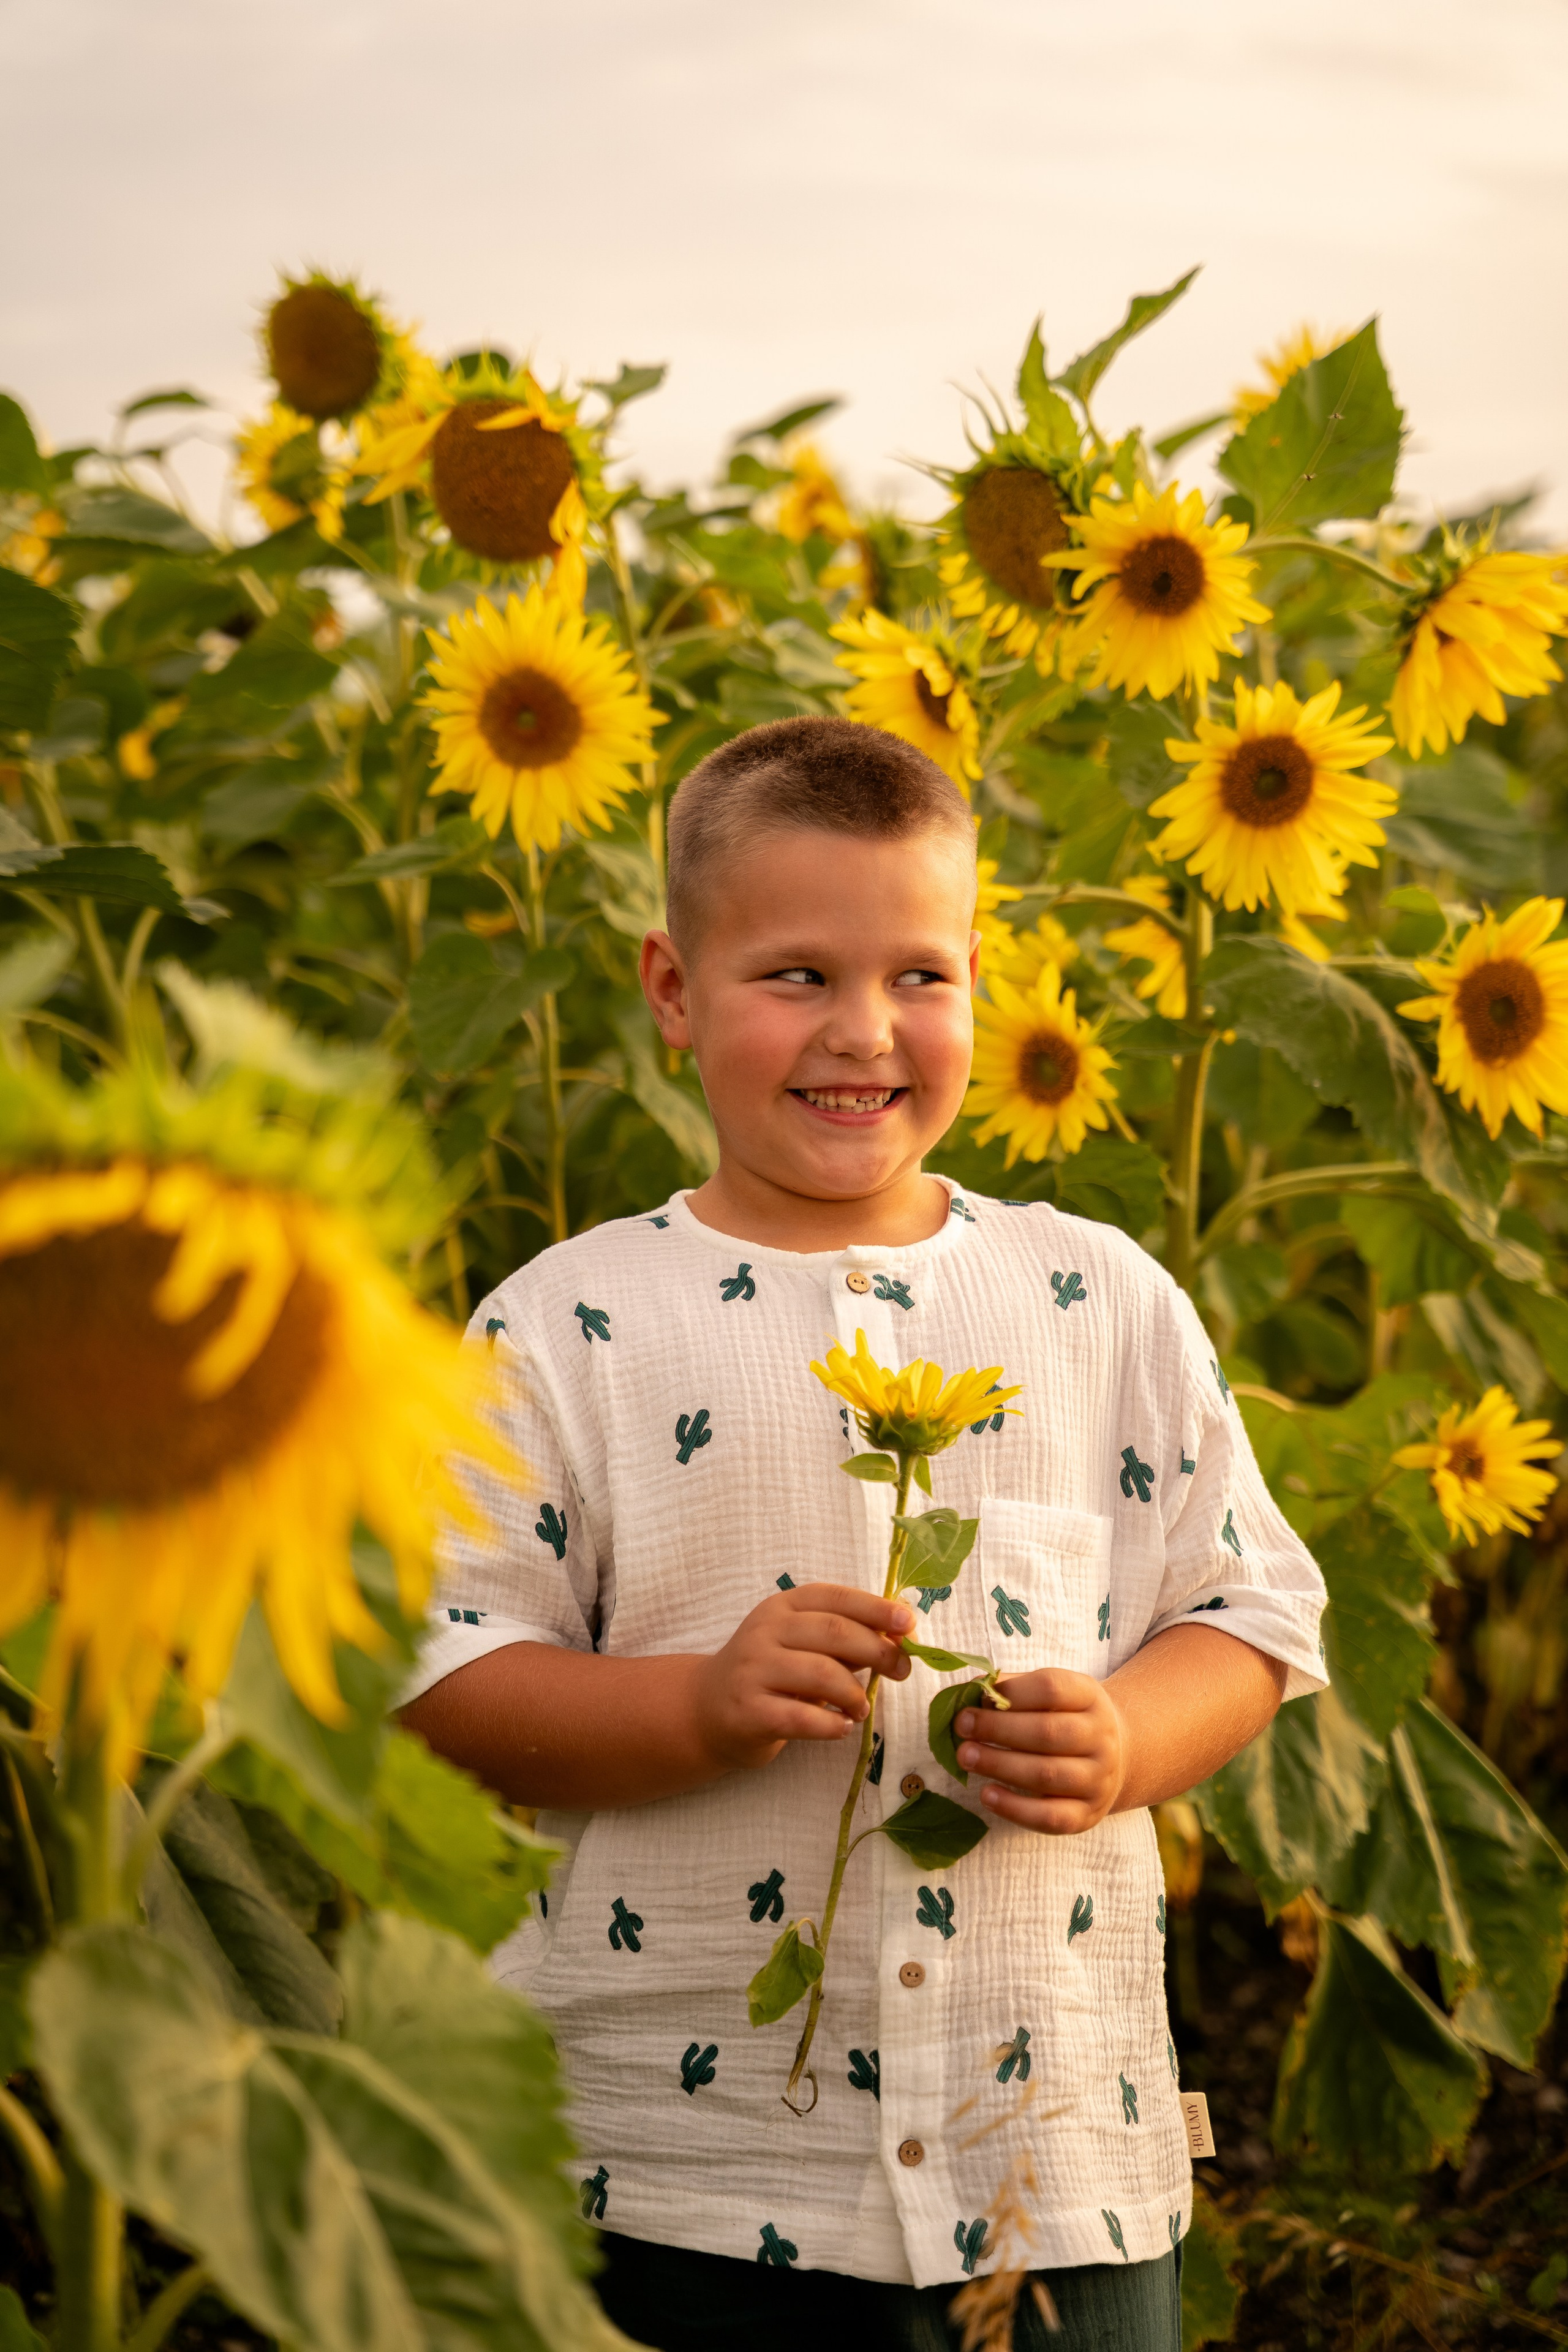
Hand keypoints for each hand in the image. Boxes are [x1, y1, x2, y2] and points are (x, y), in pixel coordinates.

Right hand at [692, 1583, 914, 1773]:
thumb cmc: (770, 1673)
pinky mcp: (748, 1711)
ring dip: (855, 1694)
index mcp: (784, 1606)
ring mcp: (754, 1670)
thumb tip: (899, 1636)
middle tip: (901, 1671)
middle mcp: (765, 1631)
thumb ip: (843, 1638)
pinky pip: (801, 1717)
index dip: (876, 1608)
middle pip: (834, 1633)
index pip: (836, 1598)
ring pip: (822, 1675)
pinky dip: (831, 1725)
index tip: (908, 1624)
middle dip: (877, 1651)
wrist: (707, 1708)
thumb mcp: (801, 1644)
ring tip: (861, 1708)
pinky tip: (842, 1728)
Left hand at [955, 1667, 1127, 1832]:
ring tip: (965, 1757)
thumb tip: (974, 1689)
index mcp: (1090, 1697)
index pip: (1052, 1689)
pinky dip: (1015, 1809)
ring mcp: (1098, 1779)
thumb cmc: (1066, 1718)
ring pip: (1046, 1775)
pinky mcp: (1088, 1814)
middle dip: (998, 1730)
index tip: (975, 1699)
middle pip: (1048, 1733)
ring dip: (999, 1765)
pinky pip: (1051, 1817)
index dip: (1011, 1693)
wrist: (1116, 1756)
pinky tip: (987, 1795)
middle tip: (961, 1728)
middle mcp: (1101, 1738)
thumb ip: (1014, 1688)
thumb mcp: (1051, 1694)